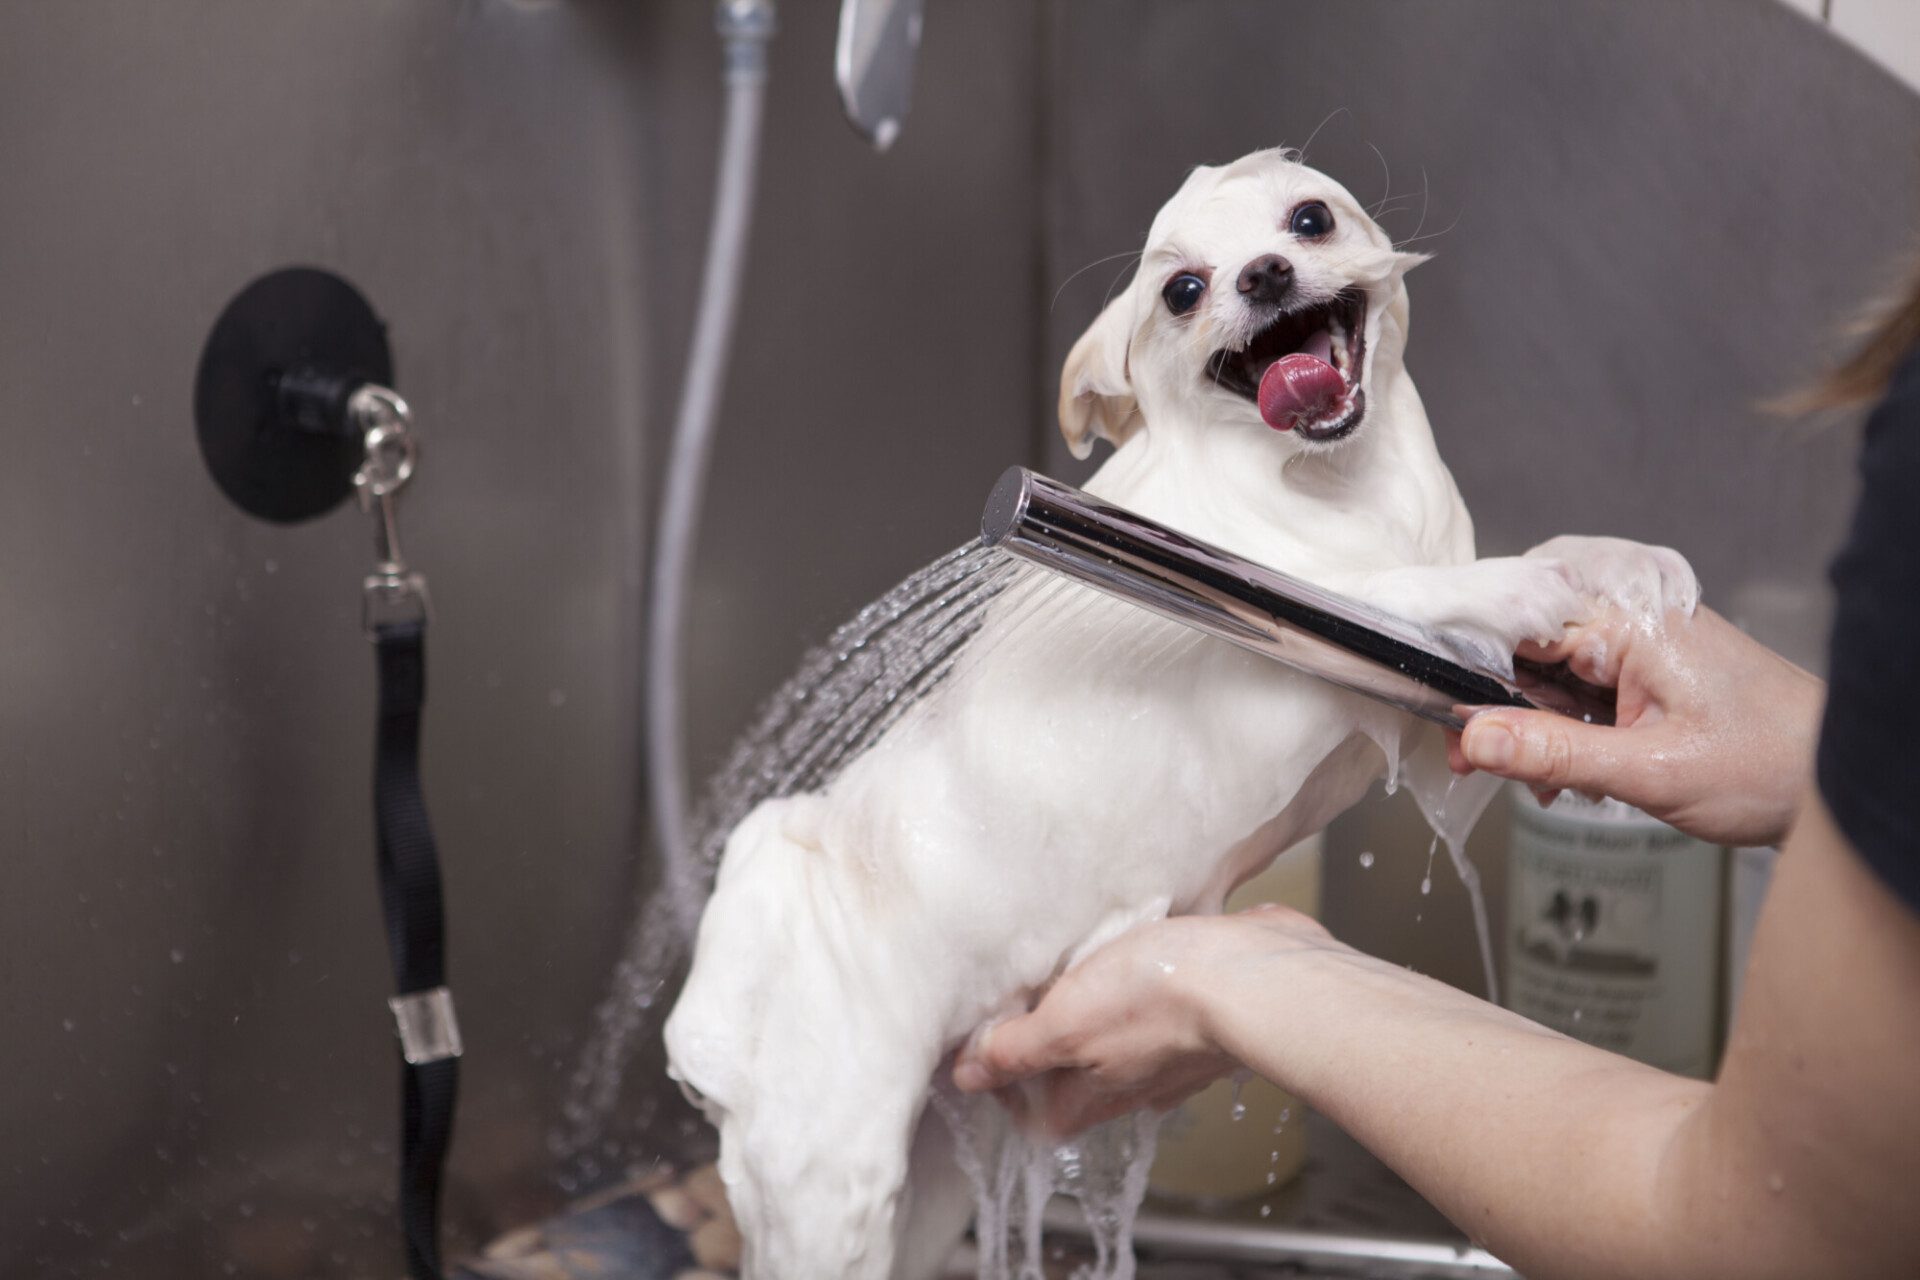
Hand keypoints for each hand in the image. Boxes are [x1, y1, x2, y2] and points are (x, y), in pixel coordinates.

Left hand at [951, 905, 1340, 1134]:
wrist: (1257, 973)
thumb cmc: (1164, 999)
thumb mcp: (1066, 1024)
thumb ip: (1016, 1052)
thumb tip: (967, 1074)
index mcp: (1096, 1094)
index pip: (1038, 1115)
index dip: (1008, 1084)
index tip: (988, 1041)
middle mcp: (1137, 1080)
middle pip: (1078, 1077)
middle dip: (1050, 1041)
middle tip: (1027, 995)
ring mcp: (1175, 1048)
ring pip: (1121, 1040)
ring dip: (1097, 1009)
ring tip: (1076, 965)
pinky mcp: (1205, 1007)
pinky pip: (1162, 1003)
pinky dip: (1144, 981)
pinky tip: (1136, 948)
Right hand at [1448, 603, 1822, 847]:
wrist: (1837, 783)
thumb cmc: (1768, 765)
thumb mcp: (1650, 771)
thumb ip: (1553, 753)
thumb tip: (1472, 737)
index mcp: (1628, 620)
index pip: (1513, 618)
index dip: (1465, 665)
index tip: (1441, 718)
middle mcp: (1629, 618)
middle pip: (1522, 644)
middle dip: (1494, 707)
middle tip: (1473, 764)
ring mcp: (1638, 643)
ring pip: (1545, 671)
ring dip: (1527, 726)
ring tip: (1538, 782)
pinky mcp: (1645, 669)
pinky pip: (1575, 687)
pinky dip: (1559, 729)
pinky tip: (1563, 774)